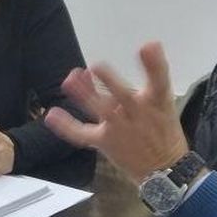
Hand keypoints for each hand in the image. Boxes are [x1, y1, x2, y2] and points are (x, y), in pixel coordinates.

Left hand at [44, 43, 189, 181]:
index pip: (160, 80)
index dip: (154, 64)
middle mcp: (137, 114)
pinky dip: (66, 126)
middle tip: (97, 66)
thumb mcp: (163, 104)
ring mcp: (120, 129)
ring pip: (102, 111)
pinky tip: (52, 115)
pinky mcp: (104, 141)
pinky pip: (82, 134)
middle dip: (110, 82)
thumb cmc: (163, 131)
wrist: (165, 170)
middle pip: (123, 96)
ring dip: (86, 95)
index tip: (149, 46)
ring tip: (70, 81)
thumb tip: (124, 59)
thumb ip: (143, 82)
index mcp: (157, 102)